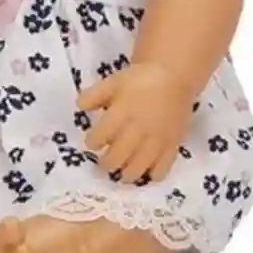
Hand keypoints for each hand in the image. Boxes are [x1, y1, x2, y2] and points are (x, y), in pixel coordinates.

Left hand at [77, 62, 193, 183]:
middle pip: (118, 156)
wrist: (173, 77)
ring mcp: (157, 140)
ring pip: (139, 166)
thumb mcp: (112, 82)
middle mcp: (138, 130)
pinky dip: (153, 175)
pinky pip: (163, 167)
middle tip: (104, 164)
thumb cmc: (139, 79)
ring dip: (127, 174)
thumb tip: (79, 107)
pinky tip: (147, 173)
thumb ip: (94, 95)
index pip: (101, 136)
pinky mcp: (173, 145)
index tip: (92, 143)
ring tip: (121, 174)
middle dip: (107, 163)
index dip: (93, 142)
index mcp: (122, 113)